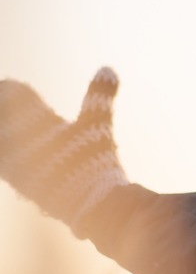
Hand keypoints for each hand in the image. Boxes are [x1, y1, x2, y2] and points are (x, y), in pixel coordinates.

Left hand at [0, 67, 128, 233]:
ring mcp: (10, 160)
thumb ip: (100, 96)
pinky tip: (16, 158)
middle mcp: (14, 137)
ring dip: (9, 134)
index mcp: (31, 117)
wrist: (88, 205)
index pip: (9, 91)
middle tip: (12, 107)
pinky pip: (2, 163)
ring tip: (16, 134)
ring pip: (2, 139)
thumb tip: (107, 68)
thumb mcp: (97, 126)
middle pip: (1, 113)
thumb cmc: (93, 162)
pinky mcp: (14, 179)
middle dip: (7, 111)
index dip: (13, 90)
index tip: (15, 89)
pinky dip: (8, 155)